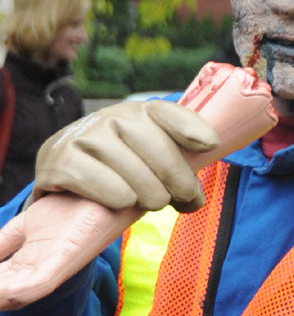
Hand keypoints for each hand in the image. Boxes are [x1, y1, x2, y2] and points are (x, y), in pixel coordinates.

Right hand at [34, 100, 219, 212]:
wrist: (61, 169)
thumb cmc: (118, 167)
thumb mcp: (148, 157)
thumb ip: (176, 166)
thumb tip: (196, 199)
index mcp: (138, 112)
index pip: (168, 113)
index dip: (191, 129)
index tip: (210, 145)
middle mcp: (112, 117)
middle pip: (159, 152)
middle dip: (179, 182)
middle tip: (184, 200)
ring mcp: (85, 136)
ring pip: (134, 174)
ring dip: (149, 196)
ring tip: (150, 203)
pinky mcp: (61, 160)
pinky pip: (101, 183)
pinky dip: (117, 197)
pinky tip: (121, 202)